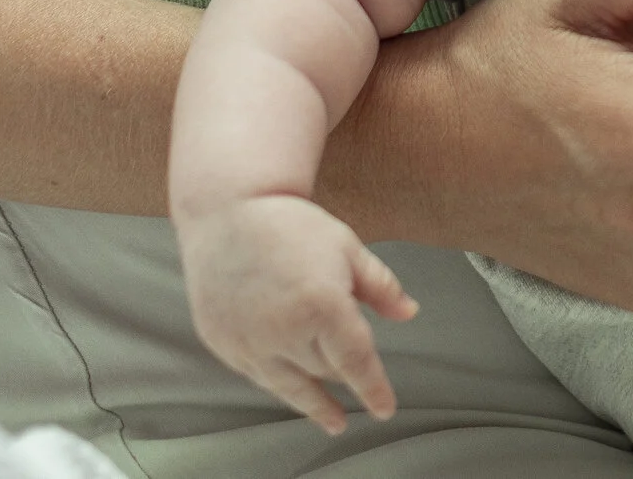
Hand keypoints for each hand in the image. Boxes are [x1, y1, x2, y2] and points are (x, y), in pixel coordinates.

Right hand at [178, 193, 416, 435]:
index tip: (385, 409)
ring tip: (332, 419)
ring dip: (313, 402)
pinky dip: (279, 382)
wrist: (229, 213)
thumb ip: (380, 286)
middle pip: (325, 370)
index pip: (355, 362)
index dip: (373, 389)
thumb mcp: (347, 247)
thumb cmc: (291, 225)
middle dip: (341, 372)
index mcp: (322, 305)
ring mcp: (249, 343)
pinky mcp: (224, 345)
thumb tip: (409, 312)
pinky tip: (289, 387)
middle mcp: (284, 331)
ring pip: (290, 385)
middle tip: (354, 372)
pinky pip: (258, 376)